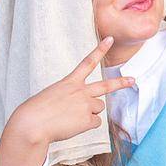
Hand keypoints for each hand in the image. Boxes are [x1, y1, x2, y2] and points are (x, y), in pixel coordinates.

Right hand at [4, 36, 134, 147]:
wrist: (32, 123)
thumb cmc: (37, 111)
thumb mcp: (53, 96)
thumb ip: (71, 98)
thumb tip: (85, 110)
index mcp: (69, 82)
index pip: (87, 62)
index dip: (100, 50)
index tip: (110, 39)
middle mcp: (81, 91)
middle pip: (106, 86)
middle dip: (121, 83)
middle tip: (132, 80)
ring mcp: (86, 105)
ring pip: (98, 108)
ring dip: (89, 113)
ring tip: (71, 117)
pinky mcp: (88, 119)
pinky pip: (95, 123)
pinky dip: (86, 125)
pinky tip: (72, 126)